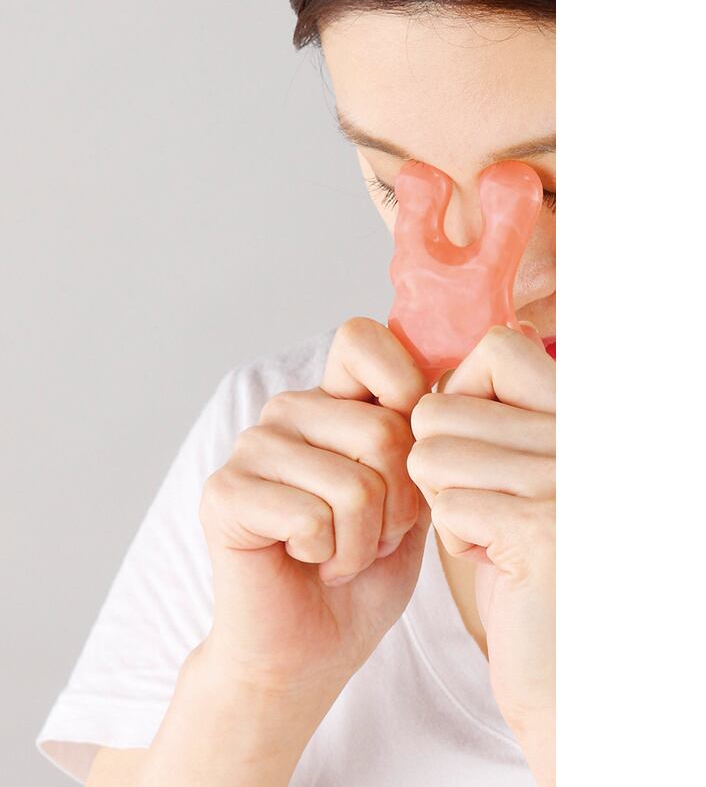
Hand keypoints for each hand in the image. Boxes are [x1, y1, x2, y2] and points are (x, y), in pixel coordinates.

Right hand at [199, 317, 429, 700]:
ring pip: (355, 483)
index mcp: (330, 403)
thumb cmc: (361, 576)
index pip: (362, 339)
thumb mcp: (410, 501)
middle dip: (398, 508)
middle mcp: (286, 413)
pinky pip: (313, 516)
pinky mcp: (225, 492)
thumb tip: (442, 386)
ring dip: (363, 542)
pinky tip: (305, 563)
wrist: (307, 650)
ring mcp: (251, 449)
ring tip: (337, 555)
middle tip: (368, 536)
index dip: (404, 387)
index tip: (409, 460)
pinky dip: (329, 558)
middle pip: (383, 431)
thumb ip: (417, 443)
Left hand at [407, 326, 554, 778]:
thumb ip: (515, 412)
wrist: (575, 676)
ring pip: (429, 453)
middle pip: (441, 408)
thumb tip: (495, 340)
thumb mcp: (537, 472)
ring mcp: (571, 477)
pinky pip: (445, 504)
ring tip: (495, 534)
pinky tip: (501, 563)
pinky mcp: (544, 528)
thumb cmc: (545, 573)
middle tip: (490, 508)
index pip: (497, 348)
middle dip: (444, 464)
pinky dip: (456, 538)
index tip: (478, 445)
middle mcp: (588, 434)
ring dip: (445, 502)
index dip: (463, 395)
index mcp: (586, 414)